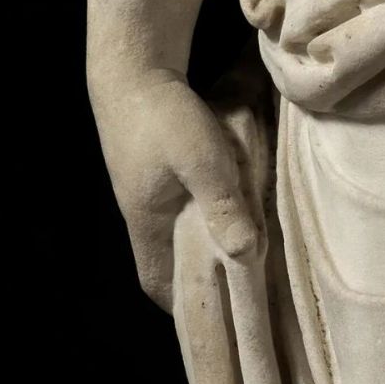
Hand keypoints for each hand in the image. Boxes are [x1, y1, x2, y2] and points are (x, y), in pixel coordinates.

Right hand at [89, 67, 260, 306]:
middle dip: (205, 280)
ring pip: (182, 235)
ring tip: (251, 255)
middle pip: (172, 264)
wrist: (133, 65)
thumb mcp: (201, 157)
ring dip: (211, 245)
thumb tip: (247, 254)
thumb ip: (223, 204)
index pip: (159, 283)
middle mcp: (146, 215)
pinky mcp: (162, 172)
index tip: (219, 318)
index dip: (185, 307)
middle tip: (245, 289)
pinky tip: (239, 210)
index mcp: (148, 223)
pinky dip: (211, 217)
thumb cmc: (163, 114)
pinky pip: (187, 208)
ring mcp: (151, 193)